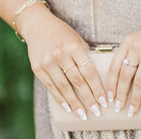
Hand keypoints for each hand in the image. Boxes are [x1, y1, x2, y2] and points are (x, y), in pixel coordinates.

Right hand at [18, 5, 107, 119]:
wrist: (37, 25)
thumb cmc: (61, 32)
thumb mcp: (76, 38)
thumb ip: (85, 53)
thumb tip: (98, 70)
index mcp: (73, 46)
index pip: (88, 70)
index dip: (96, 87)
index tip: (103, 100)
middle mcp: (60, 55)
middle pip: (78, 81)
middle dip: (88, 98)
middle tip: (97, 111)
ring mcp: (48, 62)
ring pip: (64, 87)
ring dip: (75, 103)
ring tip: (83, 114)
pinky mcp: (38, 68)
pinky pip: (51, 87)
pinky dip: (60, 99)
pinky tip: (68, 107)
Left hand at [106, 21, 140, 116]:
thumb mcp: (140, 39)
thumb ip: (130, 52)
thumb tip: (121, 77)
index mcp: (128, 42)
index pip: (114, 66)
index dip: (110, 84)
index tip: (109, 96)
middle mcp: (137, 47)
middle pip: (124, 76)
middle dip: (120, 95)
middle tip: (118, 107)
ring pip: (138, 83)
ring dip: (134, 100)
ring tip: (132, 111)